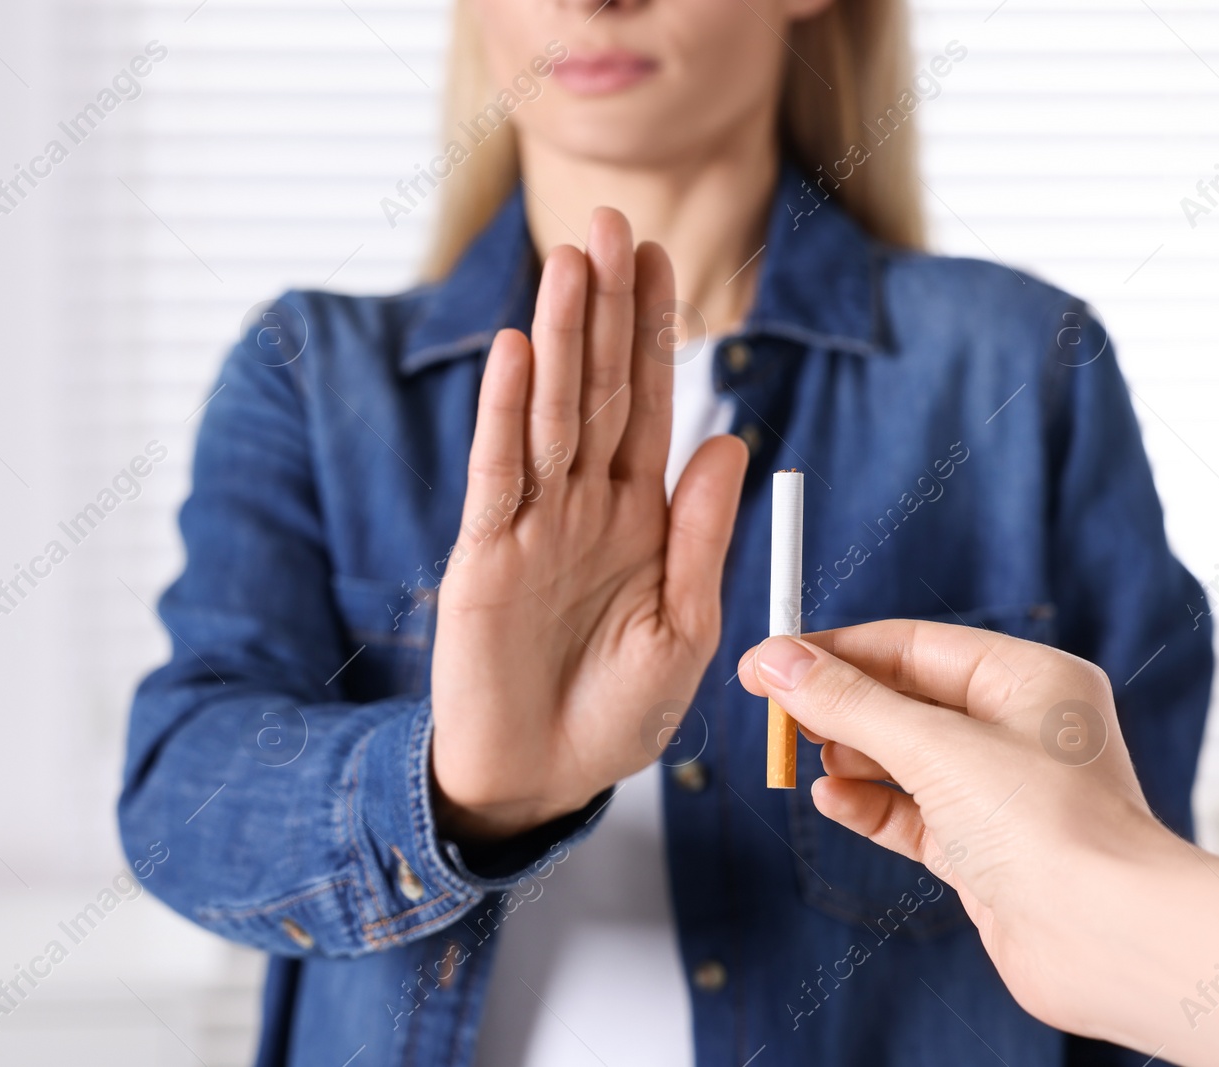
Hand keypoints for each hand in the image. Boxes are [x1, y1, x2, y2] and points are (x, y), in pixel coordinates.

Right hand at [430, 208, 747, 841]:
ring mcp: (531, 526)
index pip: (648, 405)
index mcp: (637, 517)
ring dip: (562, 338)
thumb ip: (700, 536)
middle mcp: (582, 505)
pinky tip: (519, 354)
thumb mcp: (685, 627)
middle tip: (610, 223)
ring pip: (551, 414)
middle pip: (598, 389)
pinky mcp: (486, 557)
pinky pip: (500, 475)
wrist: (543, 779)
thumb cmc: (616, 712)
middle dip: (607, 308)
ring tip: (570, 261)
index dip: (654, 332)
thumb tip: (732, 441)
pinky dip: (507, 415)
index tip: (662, 257)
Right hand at [738, 622, 1218, 1064]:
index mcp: (1028, 681)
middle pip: (902, 699)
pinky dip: (867, 803)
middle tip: (773, 711)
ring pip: (902, 757)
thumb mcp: (933, 747)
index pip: (910, 647)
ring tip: (804, 758)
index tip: (768, 659)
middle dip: (837, 706)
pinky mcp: (983, 849)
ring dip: (848, 756)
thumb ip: (848, 703)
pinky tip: (831, 798)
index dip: (833, 652)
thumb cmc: (1049, 829)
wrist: (1108, 941)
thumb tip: (776, 660)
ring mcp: (1001, 792)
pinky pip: (909, 811)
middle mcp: (1019, 729)